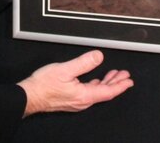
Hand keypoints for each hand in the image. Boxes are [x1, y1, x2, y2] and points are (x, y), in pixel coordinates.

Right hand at [18, 50, 133, 116]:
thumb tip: (98, 56)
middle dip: (116, 83)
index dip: (120, 86)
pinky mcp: (70, 100)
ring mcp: (76, 102)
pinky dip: (95, 85)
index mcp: (84, 95)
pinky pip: (88, 93)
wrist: (30, 95)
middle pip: (105, 93)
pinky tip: (94, 81)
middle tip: (125, 75)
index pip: (108, 92)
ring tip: (113, 76)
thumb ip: (83, 63)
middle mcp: (82, 101)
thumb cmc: (43, 85)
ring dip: (106, 83)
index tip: (129, 80)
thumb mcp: (65, 70)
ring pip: (97, 93)